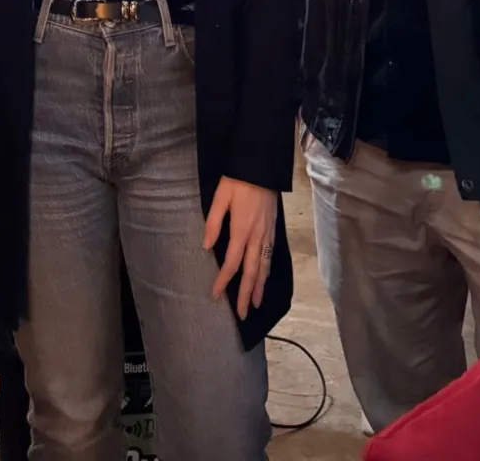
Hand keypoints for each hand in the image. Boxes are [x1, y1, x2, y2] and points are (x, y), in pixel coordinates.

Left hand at [203, 177, 277, 319]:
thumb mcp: (220, 197)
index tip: (216, 295)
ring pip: (264, 266)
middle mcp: (257, 236)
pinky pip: (271, 255)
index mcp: (242, 230)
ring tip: (256, 303)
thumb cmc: (238, 180)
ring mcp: (267, 233)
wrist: (261, 166)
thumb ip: (213, 222)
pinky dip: (268, 271)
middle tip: (242, 313)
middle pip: (251, 271)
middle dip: (246, 294)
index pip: (232, 263)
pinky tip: (265, 277)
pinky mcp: (273, 228)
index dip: (223, 281)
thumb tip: (206, 247)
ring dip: (259, 286)